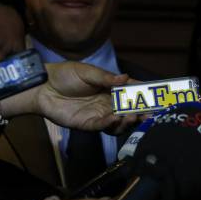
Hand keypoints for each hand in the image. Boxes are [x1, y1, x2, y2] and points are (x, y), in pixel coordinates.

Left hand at [0, 62, 140, 132]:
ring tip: (133, 116)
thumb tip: (126, 77)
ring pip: (119, 122)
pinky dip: (111, 124)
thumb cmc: (64, 75)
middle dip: (141, 112)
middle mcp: (107, 103)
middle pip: (128, 110)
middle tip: (150, 113)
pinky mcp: (87, 124)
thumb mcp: (87, 72)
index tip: (157, 96)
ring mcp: (98, 114)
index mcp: (109, 88)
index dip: (143, 95)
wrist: (43, 87)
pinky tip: (116, 118)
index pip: (130, 92)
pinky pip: (103, 127)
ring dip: (128, 121)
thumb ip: (106, 78)